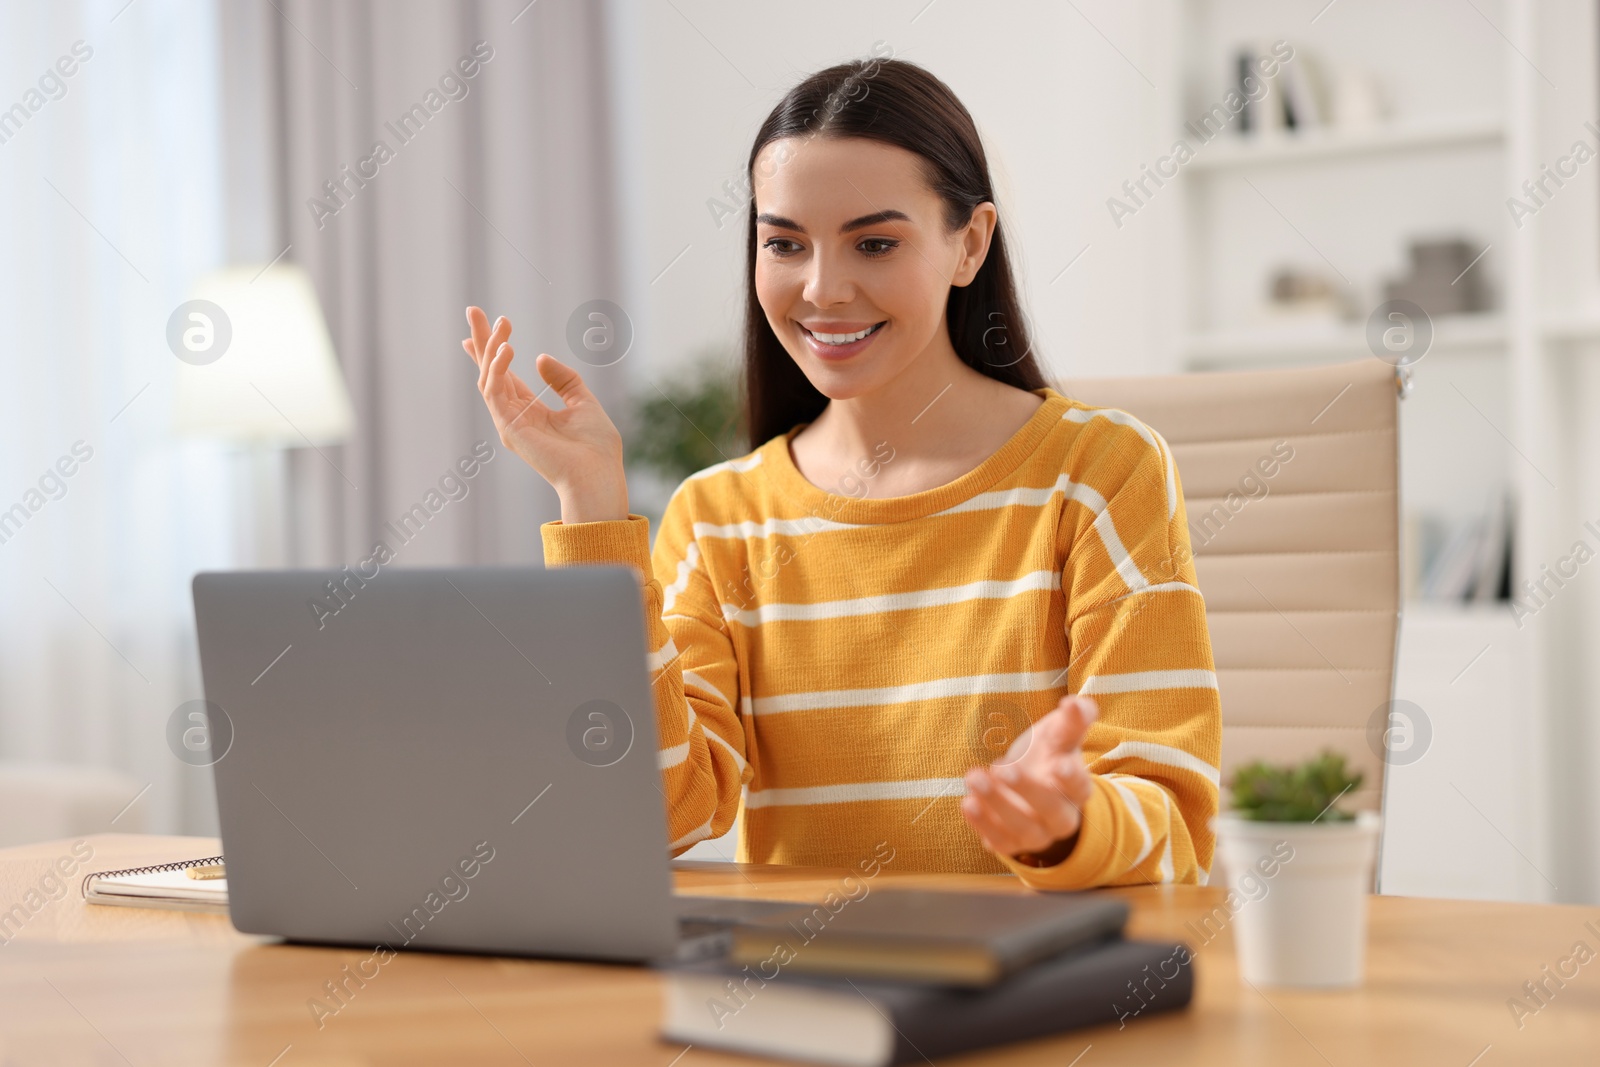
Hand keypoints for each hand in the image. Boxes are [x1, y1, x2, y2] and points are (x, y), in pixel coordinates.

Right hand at [461, 307, 628, 522]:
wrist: (598, 476)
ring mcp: (508, 422)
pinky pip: (495, 391)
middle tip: (473, 309)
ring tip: (501, 323)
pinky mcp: (509, 428)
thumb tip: (540, 358)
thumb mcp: (583, 402)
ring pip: (489, 377)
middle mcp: (514, 416)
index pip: (504, 375)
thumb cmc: (596, 448)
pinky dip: (498, 368)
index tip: (481, 325)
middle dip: (481, 340)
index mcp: (531, 411)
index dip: (492, 350)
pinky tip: (506, 348)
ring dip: (491, 348)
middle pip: (490, 371)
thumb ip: (563, 379)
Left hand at [961, 695, 1097, 866]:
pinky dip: (983, 825)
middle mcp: (1061, 816)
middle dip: (1027, 790)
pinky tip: (967, 803)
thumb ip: (1072, 719)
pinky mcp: (1013, 843)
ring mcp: (1038, 834)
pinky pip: (1001, 842)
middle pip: (1052, 811)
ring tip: (974, 778)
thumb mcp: (1059, 733)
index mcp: (1077, 788)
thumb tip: (1076, 703)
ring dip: (997, 805)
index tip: (1060, 763)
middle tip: (1002, 767)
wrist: (1030, 785)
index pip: (1081, 787)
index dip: (1072, 778)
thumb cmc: (1047, 754)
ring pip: (1024, 830)